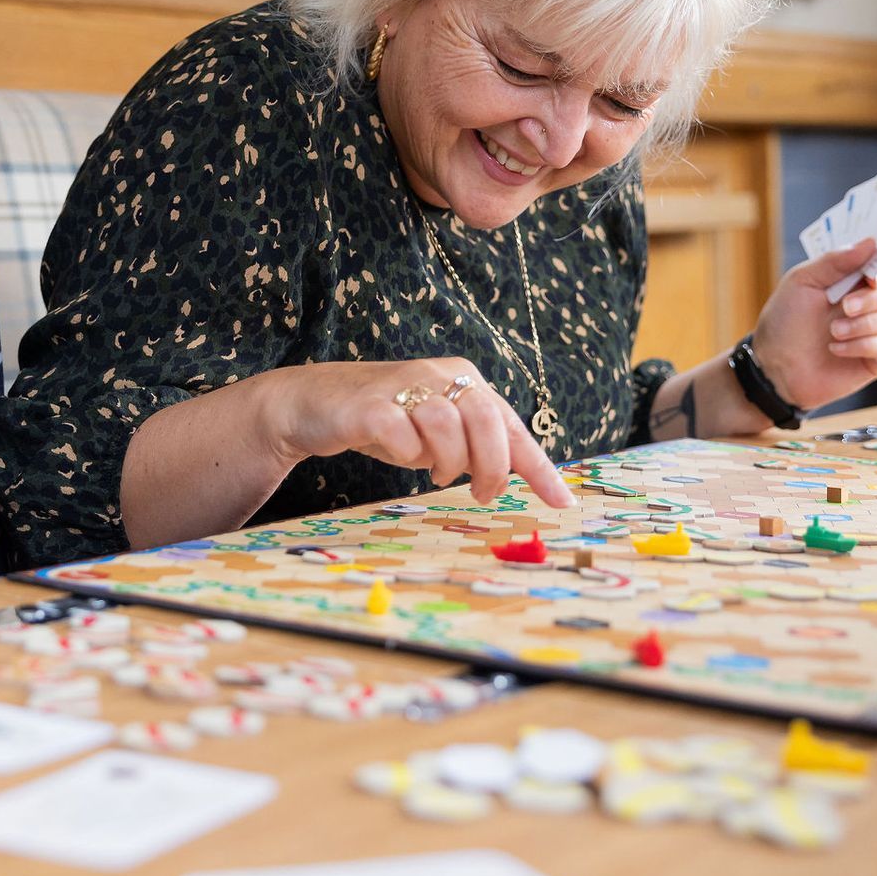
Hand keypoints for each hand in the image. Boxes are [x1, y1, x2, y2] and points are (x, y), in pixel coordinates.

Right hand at [256, 358, 574, 506]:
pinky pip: (402, 433)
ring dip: (447, 460)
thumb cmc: (388, 421)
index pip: (512, 424)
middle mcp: (439, 374)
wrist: (315, 403)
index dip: (538, 466)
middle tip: (481, 493)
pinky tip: (403, 457)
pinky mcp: (370, 405)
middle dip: (491, 466)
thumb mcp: (439, 433)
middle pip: (486, 419)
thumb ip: (474, 446)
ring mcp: (403, 386)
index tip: (561, 501)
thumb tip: (515, 478)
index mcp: (464, 379)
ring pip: (447, 425)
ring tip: (435, 472)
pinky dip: (409, 453)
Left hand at [750, 239, 876, 410]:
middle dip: (873, 298)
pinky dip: (861, 345)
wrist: (773, 364)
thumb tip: (872, 242)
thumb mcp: (802, 281)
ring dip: (863, 324)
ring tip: (833, 331)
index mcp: (853, 280)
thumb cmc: (785, 321)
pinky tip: (835, 349)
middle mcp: (869, 303)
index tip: (872, 275)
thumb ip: (835, 261)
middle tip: (846, 306)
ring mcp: (876, 330)